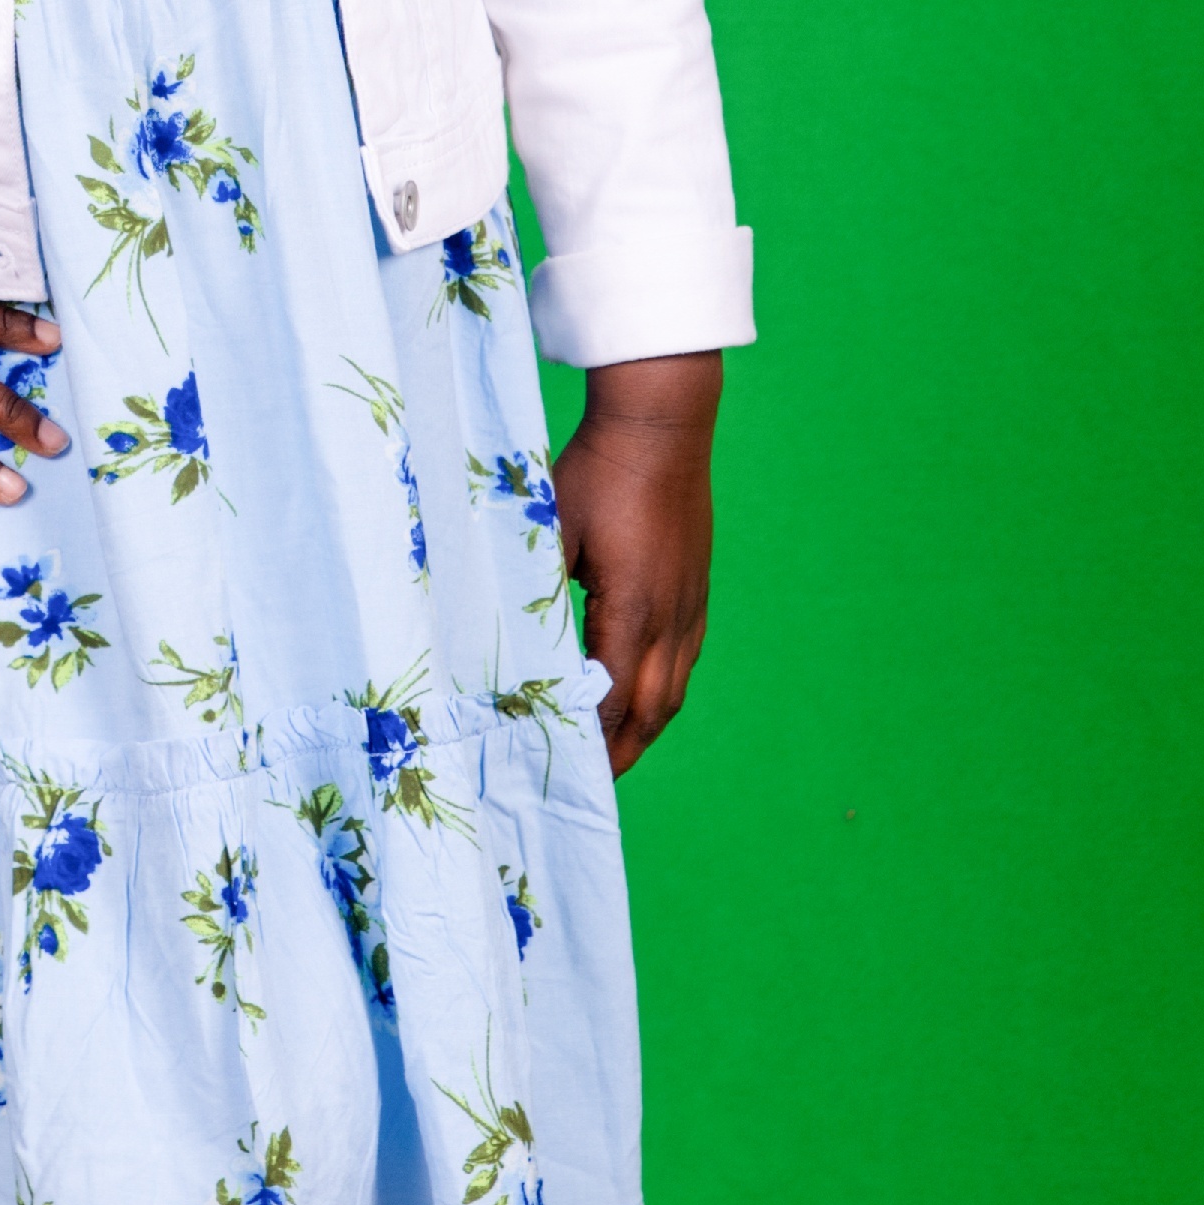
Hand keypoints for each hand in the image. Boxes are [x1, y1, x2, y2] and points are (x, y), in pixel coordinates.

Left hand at [551, 352, 719, 775]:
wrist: (660, 423)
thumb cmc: (599, 471)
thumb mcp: (551, 528)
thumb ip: (533, 587)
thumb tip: (507, 637)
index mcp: (632, 609)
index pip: (612, 699)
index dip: (592, 742)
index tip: (567, 771)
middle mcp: (671, 617)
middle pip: (651, 709)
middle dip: (622, 751)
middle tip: (591, 781)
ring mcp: (690, 602)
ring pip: (674, 688)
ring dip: (646, 725)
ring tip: (617, 750)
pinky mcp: (696, 586)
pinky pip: (685, 657)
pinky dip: (664, 690)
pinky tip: (645, 692)